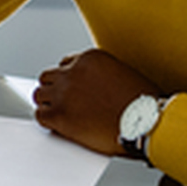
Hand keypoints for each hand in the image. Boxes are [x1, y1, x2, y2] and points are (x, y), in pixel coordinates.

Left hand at [30, 49, 146, 155]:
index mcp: (90, 58)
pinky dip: (47, 121)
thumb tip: (94, 87)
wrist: (146, 123)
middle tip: (63, 102)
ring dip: (48, 104)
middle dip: (55, 90)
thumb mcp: (124, 75)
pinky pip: (41, 115)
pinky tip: (59, 126)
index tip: (73, 90)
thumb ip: (103, 76)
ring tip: (60, 114)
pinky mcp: (60, 115)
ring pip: (40, 95)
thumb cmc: (143, 104)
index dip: (69, 80)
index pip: (65, 64)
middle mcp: (74, 71)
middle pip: (48, 77)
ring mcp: (64, 93)